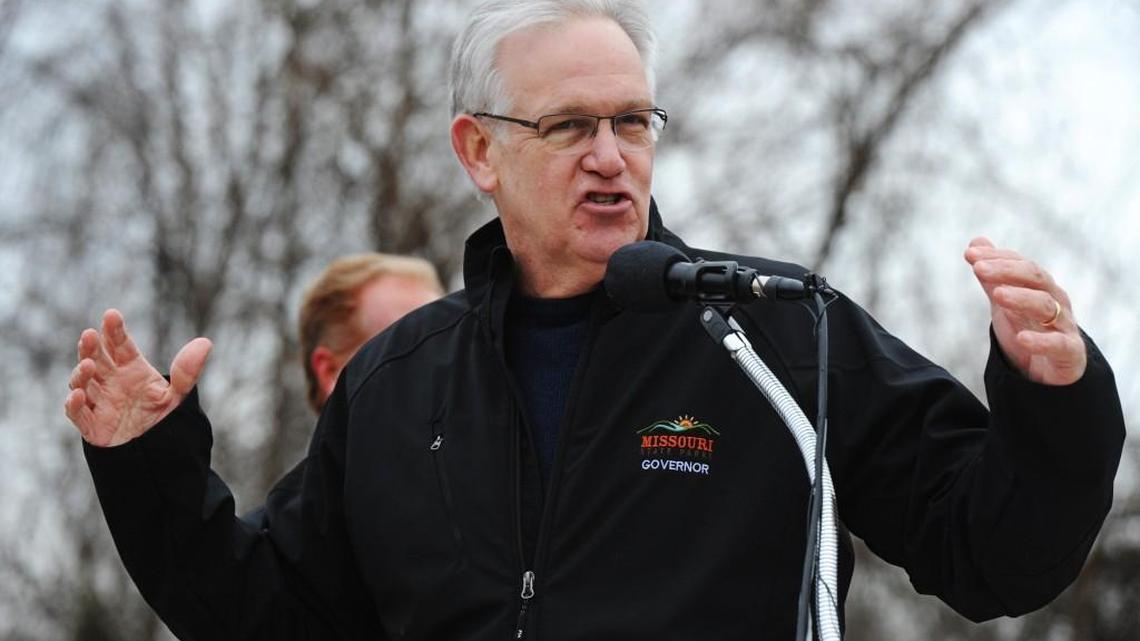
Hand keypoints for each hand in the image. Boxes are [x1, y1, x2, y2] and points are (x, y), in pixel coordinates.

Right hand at [65, 309, 211, 446]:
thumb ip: (187, 372)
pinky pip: (78, 413)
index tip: (112, 315)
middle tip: (90, 334)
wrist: (158, 452)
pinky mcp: (92, 425)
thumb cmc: (164, 418)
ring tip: (87, 364)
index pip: (120, 345)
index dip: (115, 331)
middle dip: (91, 346)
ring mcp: (99, 401)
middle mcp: (112, 381)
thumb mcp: (178, 395)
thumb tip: (205, 343)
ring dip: (81, 373)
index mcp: (131, 369)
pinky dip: (74, 404)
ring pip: (82, 382)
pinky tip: (78, 395)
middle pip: (96, 358)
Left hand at [964, 238, 1085, 384]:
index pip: (1020, 264)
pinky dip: (1041, 341)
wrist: (1050, 368)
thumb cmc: (1028, 327)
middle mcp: (1055, 300)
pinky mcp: (1070, 351)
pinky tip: (1021, 338)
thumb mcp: (1005, 300)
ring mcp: (1064, 324)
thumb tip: (975, 243)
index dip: (997, 258)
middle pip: (1035, 278)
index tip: (970, 255)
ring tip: (997, 294)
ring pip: (1046, 306)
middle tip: (978, 268)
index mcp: (1040, 286)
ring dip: (1021, 298)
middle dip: (1006, 271)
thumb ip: (992, 275)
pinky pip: (1058, 344)